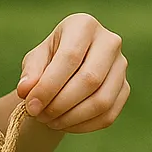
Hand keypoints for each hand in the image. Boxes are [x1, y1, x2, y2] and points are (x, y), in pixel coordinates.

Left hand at [15, 14, 128, 133]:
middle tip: (40, 115)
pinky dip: (83, 125)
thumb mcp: (35, 59)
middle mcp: (109, 42)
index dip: (49, 86)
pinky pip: (108, 115)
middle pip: (90, 80)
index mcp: (84, 25)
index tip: (31, 105)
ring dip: (72, 117)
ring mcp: (121, 66)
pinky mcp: (125, 88)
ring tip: (50, 121)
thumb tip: (26, 90)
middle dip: (60, 103)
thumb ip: (30, 73)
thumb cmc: (49, 59)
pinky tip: (64, 124)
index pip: (69, 57)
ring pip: (102, 100)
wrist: (67, 68)